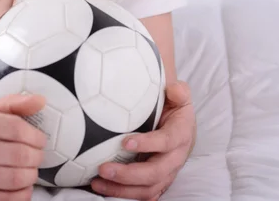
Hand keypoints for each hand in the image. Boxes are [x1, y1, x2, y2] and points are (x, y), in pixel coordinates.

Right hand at [0, 94, 47, 200]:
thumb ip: (10, 104)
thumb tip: (40, 101)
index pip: (15, 128)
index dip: (35, 135)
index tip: (40, 139)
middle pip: (19, 154)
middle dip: (37, 156)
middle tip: (38, 155)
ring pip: (16, 178)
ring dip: (32, 175)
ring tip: (31, 169)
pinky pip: (7, 199)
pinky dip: (23, 193)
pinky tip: (21, 185)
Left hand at [91, 81, 195, 199]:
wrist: (181, 127)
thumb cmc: (174, 109)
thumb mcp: (179, 97)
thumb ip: (179, 92)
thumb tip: (172, 89)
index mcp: (181, 135)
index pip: (166, 142)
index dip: (148, 144)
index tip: (125, 142)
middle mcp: (175, 158)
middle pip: (155, 173)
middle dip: (128, 174)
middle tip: (103, 168)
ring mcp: (167, 173)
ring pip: (148, 189)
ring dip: (122, 189)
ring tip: (97, 182)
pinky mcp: (158, 182)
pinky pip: (144, 195)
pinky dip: (124, 195)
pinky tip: (103, 189)